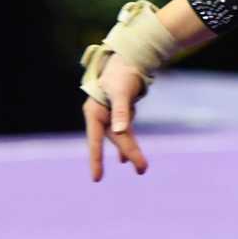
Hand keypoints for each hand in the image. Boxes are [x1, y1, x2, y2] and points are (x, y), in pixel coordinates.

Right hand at [83, 53, 150, 181]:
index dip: (96, 159)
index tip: (97, 178)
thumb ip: (121, 111)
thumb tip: (120, 131)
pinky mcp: (119, 114)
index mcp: (94, 112)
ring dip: (131, 151)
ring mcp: (109, 116)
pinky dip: (128, 144)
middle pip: (115, 139)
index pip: (95, 140)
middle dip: (129, 153)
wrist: (128, 60)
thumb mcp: (122, 92)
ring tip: (142, 168)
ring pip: (121, 137)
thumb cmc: (122, 74)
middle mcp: (100, 116)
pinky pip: (125, 133)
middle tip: (143, 170)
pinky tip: (126, 159)